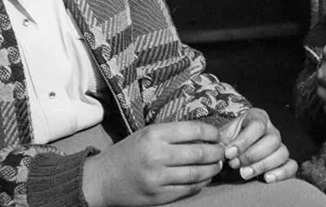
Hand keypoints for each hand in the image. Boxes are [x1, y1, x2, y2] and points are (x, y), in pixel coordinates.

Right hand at [81, 121, 224, 205]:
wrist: (102, 179)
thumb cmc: (127, 152)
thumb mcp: (146, 134)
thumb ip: (172, 134)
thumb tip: (205, 134)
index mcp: (154, 134)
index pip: (193, 130)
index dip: (212, 133)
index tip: (218, 135)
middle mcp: (157, 155)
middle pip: (199, 153)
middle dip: (217, 152)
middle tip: (223, 151)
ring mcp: (158, 178)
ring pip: (197, 173)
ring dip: (212, 170)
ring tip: (217, 165)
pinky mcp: (158, 196)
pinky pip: (188, 190)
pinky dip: (200, 184)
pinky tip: (204, 179)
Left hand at [218, 108, 295, 182]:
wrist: (230, 154)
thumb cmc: (226, 143)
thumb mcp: (221, 137)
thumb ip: (220, 142)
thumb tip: (222, 151)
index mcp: (257, 117)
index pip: (257, 125)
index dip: (243, 141)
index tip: (229, 153)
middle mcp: (271, 129)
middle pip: (272, 140)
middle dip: (252, 155)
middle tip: (235, 164)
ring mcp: (279, 145)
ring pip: (282, 153)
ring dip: (262, 165)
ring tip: (244, 174)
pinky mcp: (284, 162)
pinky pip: (292, 166)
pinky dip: (282, 173)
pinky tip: (266, 179)